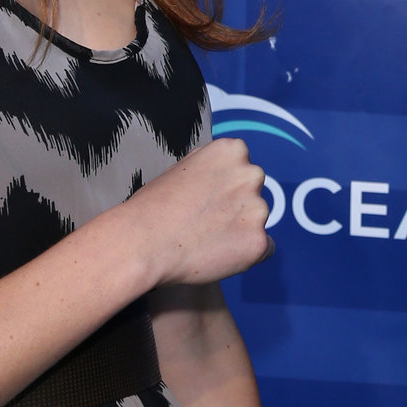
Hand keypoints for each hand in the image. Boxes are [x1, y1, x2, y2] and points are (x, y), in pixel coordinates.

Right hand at [127, 137, 273, 287]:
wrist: (143, 242)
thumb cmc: (153, 206)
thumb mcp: (181, 168)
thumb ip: (210, 167)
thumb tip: (224, 169)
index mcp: (232, 151)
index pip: (241, 168)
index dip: (224, 187)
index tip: (206, 200)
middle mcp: (251, 175)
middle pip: (254, 193)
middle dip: (237, 206)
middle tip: (205, 222)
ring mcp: (258, 209)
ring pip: (257, 222)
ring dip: (240, 231)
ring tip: (205, 240)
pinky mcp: (258, 242)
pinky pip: (263, 249)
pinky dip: (245, 254)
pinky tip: (217, 254)